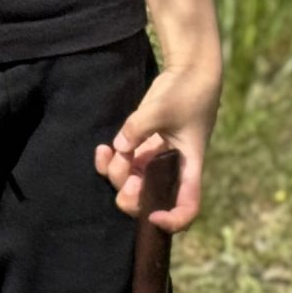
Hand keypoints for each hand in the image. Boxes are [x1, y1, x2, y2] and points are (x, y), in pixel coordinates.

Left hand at [97, 62, 220, 232]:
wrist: (188, 73)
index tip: (154, 216)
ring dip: (116, 173)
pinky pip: (120, 163)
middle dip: (131, 198)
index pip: (188, 206)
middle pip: (149, 201)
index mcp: (189, 167)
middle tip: (127, 179)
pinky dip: (108, 161)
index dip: (174, 220)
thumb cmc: (187, 92)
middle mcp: (171, 170)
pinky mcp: (141, 146)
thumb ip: (138, 127)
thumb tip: (120, 147)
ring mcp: (154, 160)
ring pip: (130, 183)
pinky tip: (102, 150)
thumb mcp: (163, 108)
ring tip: (112, 150)